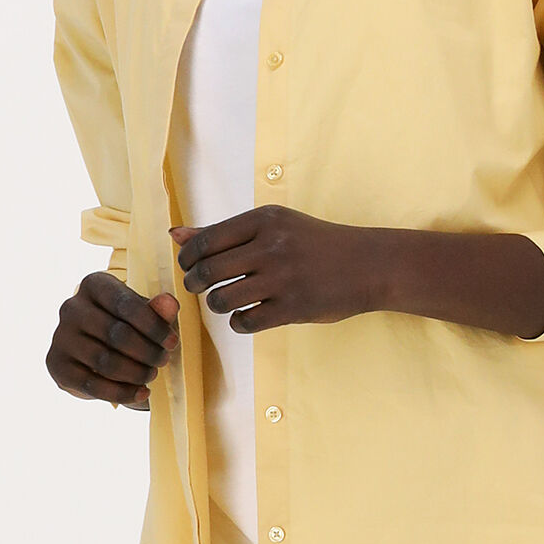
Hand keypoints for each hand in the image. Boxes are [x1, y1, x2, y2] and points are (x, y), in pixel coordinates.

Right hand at [46, 270, 179, 406]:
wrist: (96, 353)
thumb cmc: (127, 327)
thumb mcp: (145, 316)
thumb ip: (158, 311)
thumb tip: (170, 303)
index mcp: (94, 285)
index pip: (125, 304)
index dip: (153, 326)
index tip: (172, 342)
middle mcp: (71, 307)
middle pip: (116, 334)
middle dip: (147, 351)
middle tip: (163, 361)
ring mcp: (61, 336)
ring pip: (105, 361)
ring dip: (136, 373)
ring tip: (152, 375)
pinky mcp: (56, 364)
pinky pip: (92, 384)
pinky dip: (121, 392)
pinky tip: (141, 393)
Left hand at [173, 208, 386, 331]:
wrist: (367, 264)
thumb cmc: (315, 243)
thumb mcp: (274, 225)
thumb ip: (224, 231)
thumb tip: (175, 235)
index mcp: (264, 220)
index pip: (205, 240)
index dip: (187, 258)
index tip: (189, 266)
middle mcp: (272, 247)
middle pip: (208, 271)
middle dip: (195, 283)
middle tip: (198, 287)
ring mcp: (283, 279)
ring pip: (222, 299)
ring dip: (215, 305)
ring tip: (223, 302)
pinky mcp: (293, 308)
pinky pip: (246, 322)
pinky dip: (238, 323)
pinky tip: (245, 316)